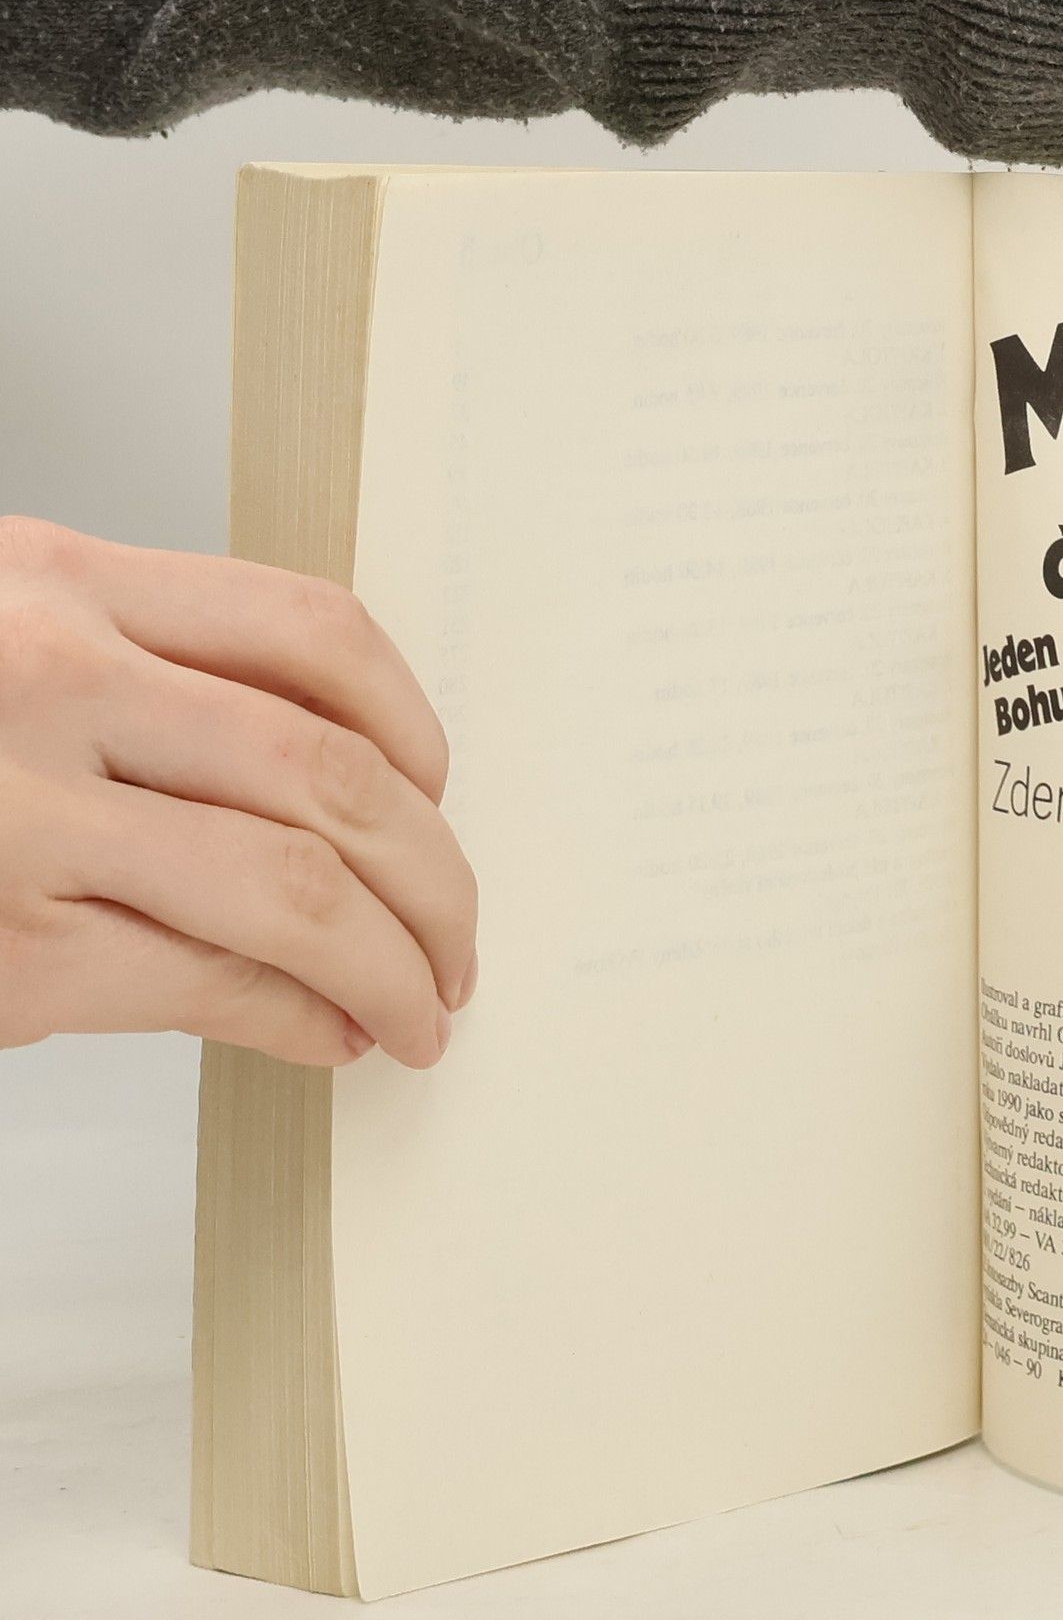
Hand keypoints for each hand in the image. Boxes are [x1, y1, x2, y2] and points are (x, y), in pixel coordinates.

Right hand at [0, 516, 476, 1068]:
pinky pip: (220, 988)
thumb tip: (347, 789)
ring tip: (425, 1006)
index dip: (414, 726)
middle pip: (337, 776)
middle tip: (459, 938)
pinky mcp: (12, 953)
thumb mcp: (2, 644)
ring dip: (399, 967)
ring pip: (301, 892)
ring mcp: (27, 821)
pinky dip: (307, 1021)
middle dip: (437, 877)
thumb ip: (149, 678)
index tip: (439, 791)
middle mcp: (53, 683)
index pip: (314, 632)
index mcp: (62, 584)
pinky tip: (336, 1035)